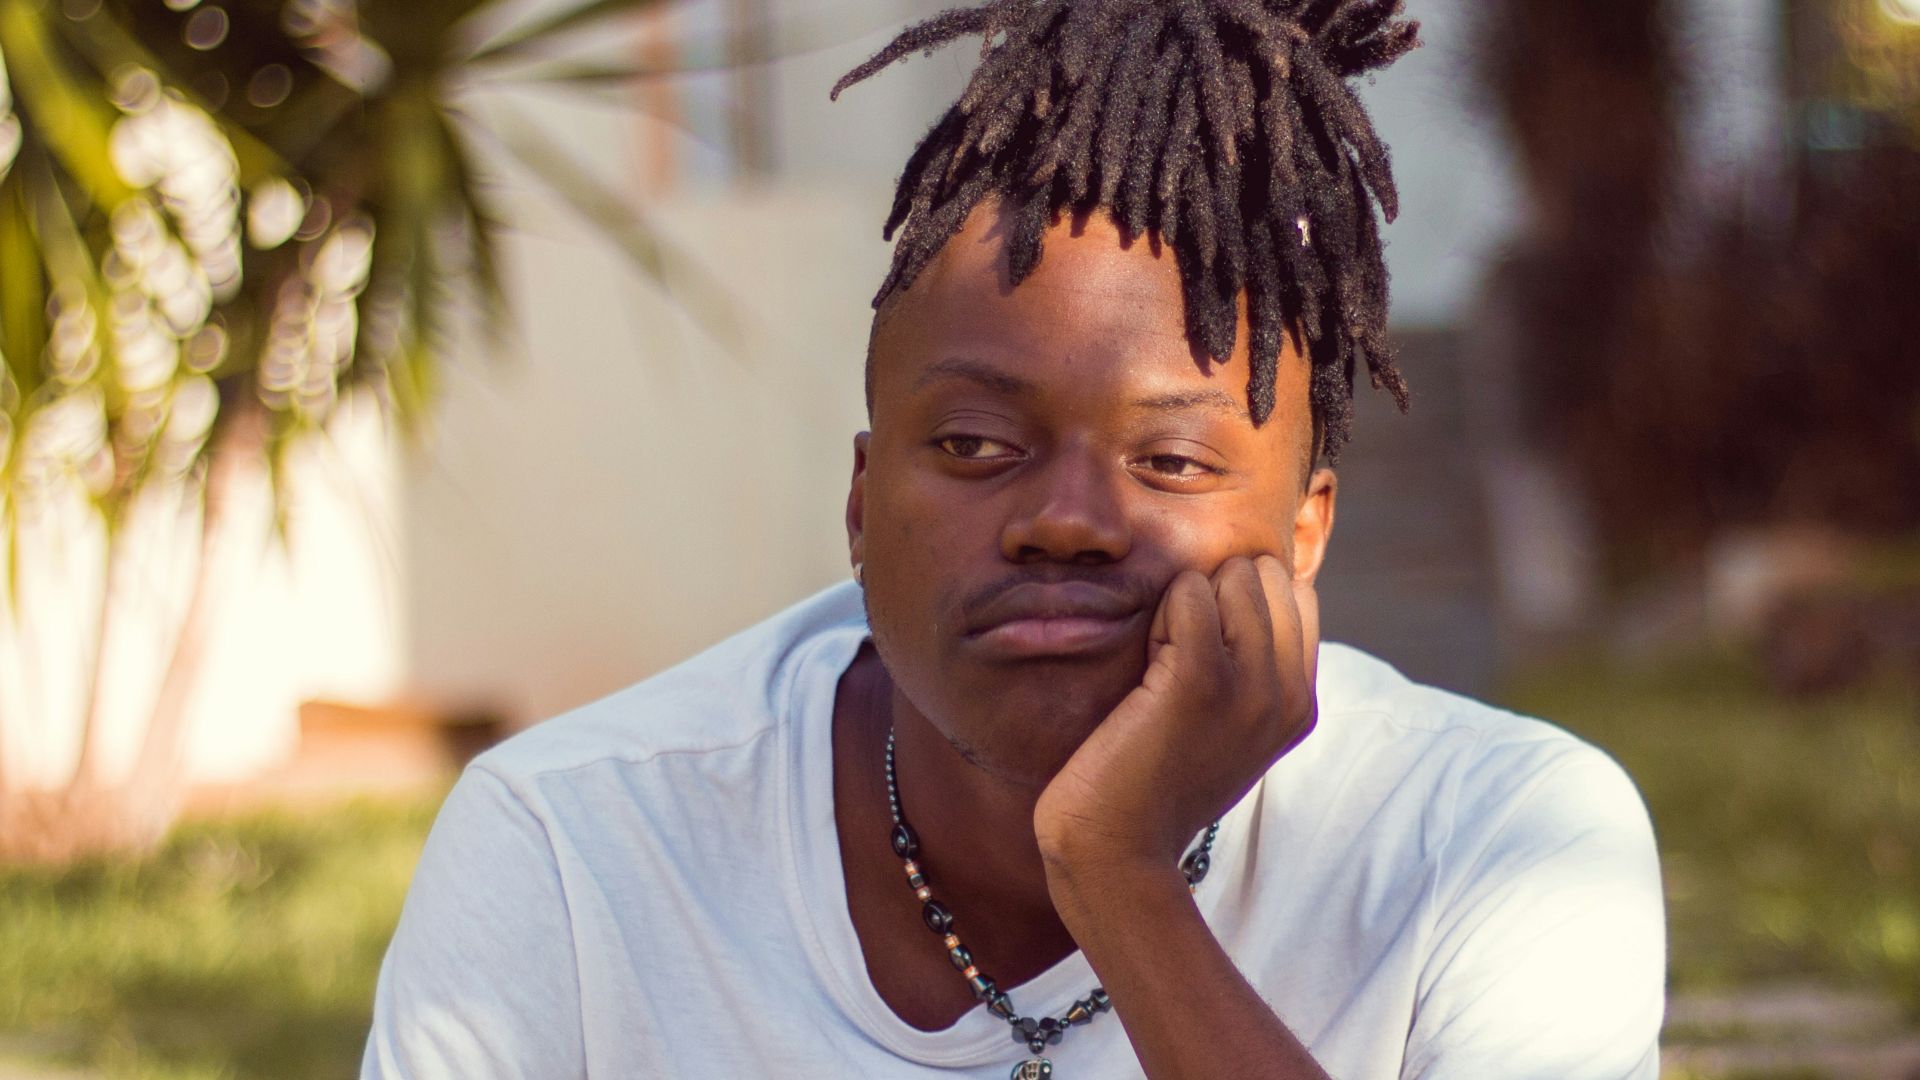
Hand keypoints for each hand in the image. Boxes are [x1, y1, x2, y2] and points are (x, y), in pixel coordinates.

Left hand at [1032, 555, 1319, 875]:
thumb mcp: (1228, 727)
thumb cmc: (1154, 781)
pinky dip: (1163, 609)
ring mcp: (1251, 686)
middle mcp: (1288, 694)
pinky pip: (1190, 591)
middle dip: (1216, 592)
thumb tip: (1247, 587)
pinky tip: (1147, 659)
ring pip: (1233, 575)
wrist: (1117, 847)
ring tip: (1161, 660)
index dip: (1241, 602)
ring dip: (1187, 600)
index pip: (1297, 594)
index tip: (1205, 651)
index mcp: (1301, 703)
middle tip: (1178, 653)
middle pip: (1267, 574)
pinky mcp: (1200, 678)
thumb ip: (1252, 671)